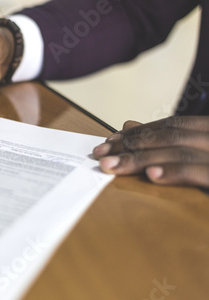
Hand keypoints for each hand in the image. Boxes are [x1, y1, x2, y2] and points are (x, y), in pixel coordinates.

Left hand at [92, 116, 208, 187]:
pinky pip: (199, 171)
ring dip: (141, 158)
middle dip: (131, 145)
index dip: (137, 133)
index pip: (170, 126)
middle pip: (169, 136)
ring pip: (179, 150)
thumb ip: (166, 142)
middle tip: (100, 156)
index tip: (108, 143)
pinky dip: (175, 172)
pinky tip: (152, 175)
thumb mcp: (197, 156)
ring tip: (113, 166)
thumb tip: (129, 124)